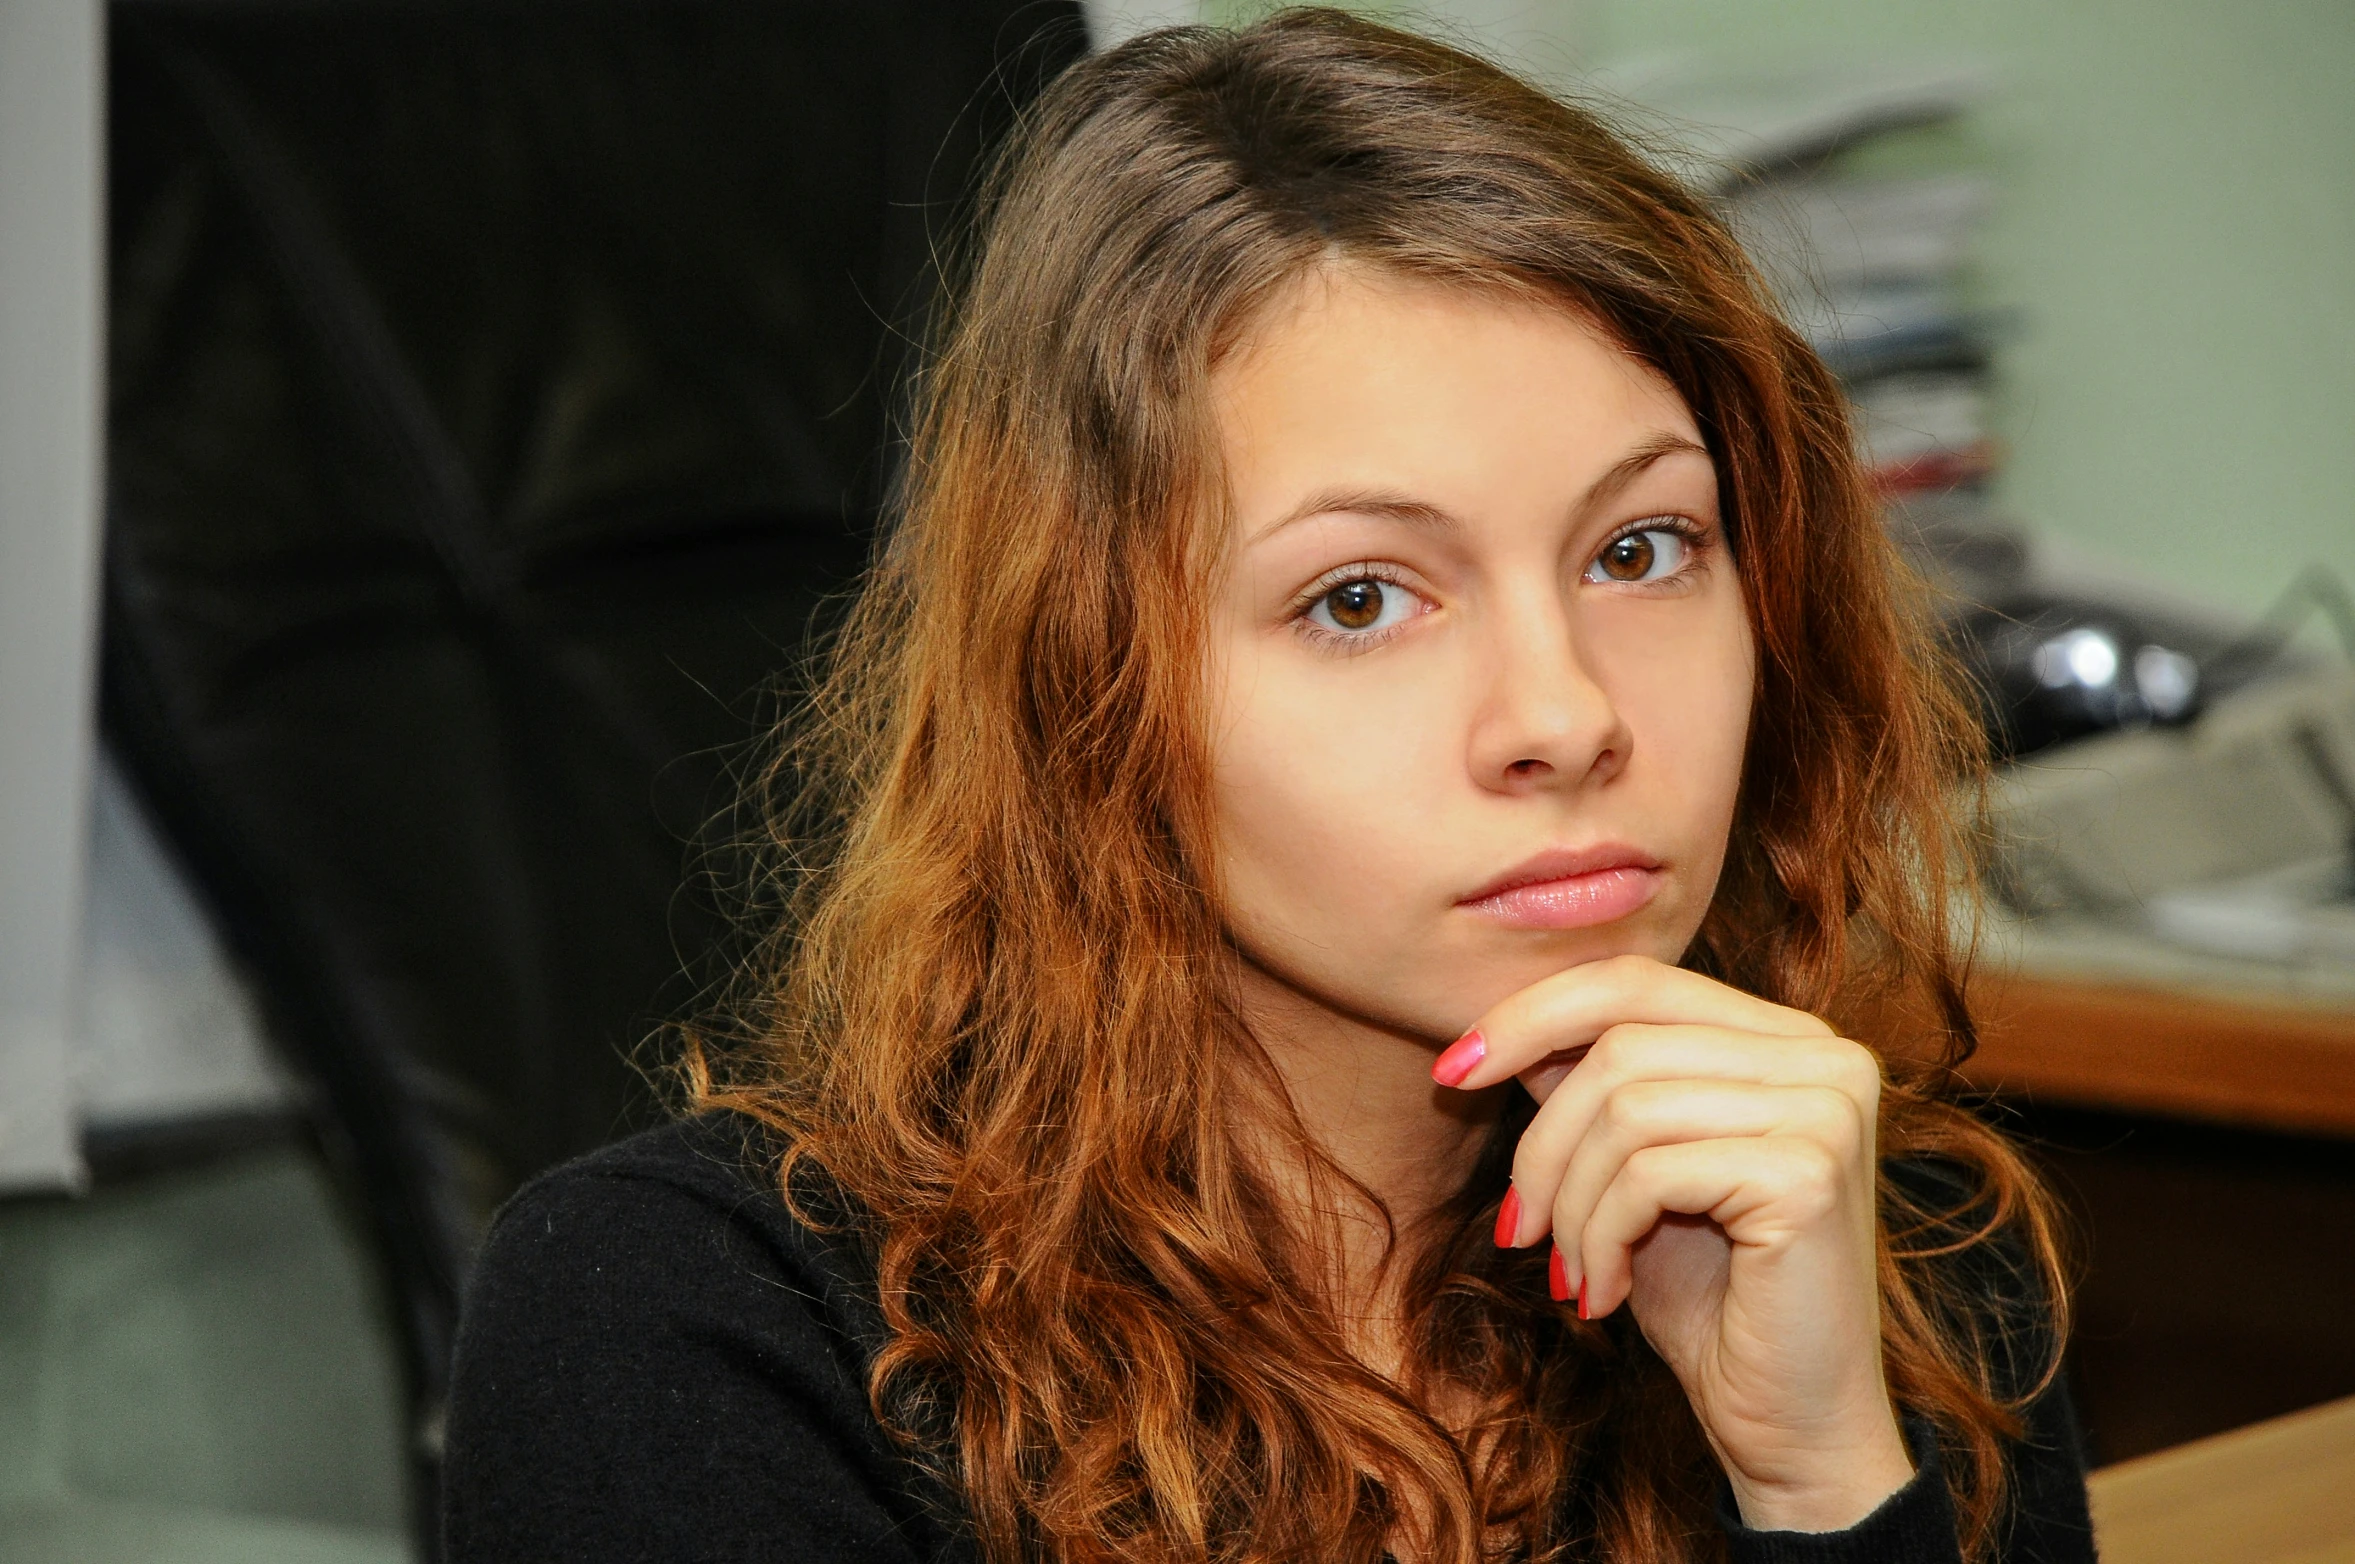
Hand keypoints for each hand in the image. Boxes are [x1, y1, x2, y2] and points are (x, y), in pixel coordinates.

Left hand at [1434, 955, 1913, 1531]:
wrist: (1790, 1424)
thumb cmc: (1711, 1299)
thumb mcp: (1631, 1171)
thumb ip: (1591, 1087)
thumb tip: (1506, 1028)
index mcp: (1786, 1037)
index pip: (1634, 981)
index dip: (1529, 1015)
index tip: (1450, 1072)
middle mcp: (1825, 1055)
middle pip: (1619, 1040)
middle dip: (1541, 1139)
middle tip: (1515, 1227)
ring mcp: (1827, 1108)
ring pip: (1625, 1105)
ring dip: (1569, 1203)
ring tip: (1573, 1272)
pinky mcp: (1810, 1172)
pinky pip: (1648, 1171)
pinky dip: (1600, 1235)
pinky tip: (1604, 1294)